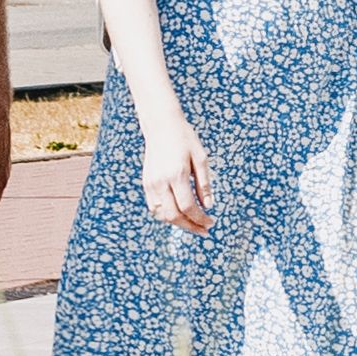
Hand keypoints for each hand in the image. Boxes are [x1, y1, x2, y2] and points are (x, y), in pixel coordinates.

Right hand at [143, 113, 213, 235]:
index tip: (210, 223)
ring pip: (162, 215)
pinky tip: (178, 214)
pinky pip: (154, 207)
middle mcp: (161, 181)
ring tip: (192, 223)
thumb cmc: (184, 138)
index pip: (188, 207)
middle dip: (190, 226)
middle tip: (204, 230)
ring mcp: (151, 183)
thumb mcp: (201, 157)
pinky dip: (166, 215)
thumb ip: (204, 183)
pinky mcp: (146, 183)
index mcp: (177, 174)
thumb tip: (209, 206)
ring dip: (177, 223)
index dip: (200, 219)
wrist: (160, 125)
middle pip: (174, 215)